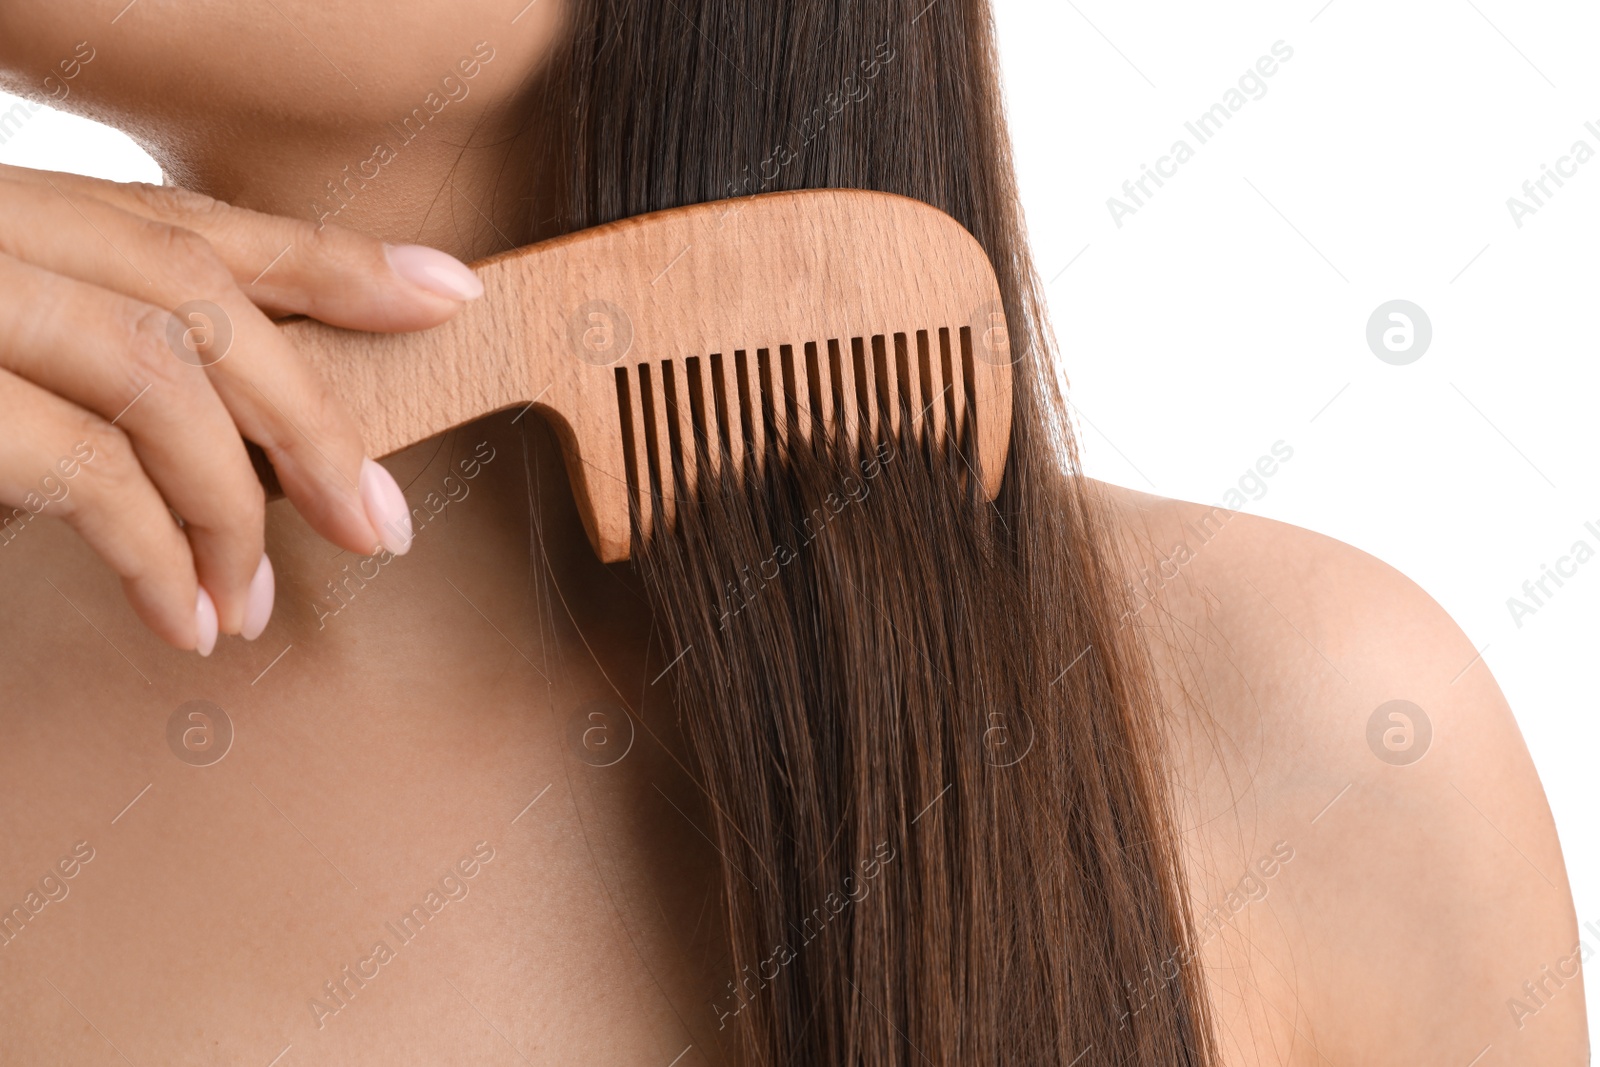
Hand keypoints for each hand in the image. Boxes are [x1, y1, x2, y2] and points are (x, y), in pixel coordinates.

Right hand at [0, 164, 485, 653]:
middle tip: (380, 528)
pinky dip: (159, 559)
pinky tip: (188, 622)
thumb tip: (225, 449)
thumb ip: (90, 368)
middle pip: (204, 297)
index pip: (199, 227)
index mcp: (22, 215)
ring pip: (164, 382)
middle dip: (314, 420)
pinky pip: (91, 473)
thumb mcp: (0, 355)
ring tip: (254, 608)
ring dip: (236, 513)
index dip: (338, 265)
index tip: (453, 296)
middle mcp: (1, 230)